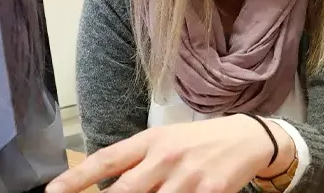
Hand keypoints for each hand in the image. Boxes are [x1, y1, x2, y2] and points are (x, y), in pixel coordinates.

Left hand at [46, 114, 295, 192]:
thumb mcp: (164, 140)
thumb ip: (135, 162)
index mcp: (150, 140)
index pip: (106, 160)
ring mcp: (188, 178)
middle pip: (125, 191)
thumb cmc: (198, 141)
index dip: (77, 178)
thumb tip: (104, 187)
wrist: (246, 138)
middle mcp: (166, 157)